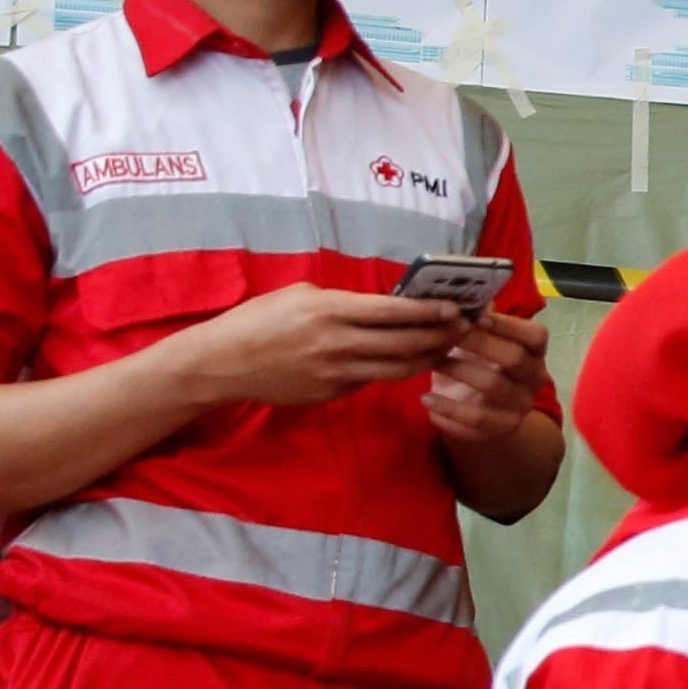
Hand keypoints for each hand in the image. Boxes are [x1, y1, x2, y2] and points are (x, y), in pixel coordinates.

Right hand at [176, 282, 470, 411]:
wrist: (223, 363)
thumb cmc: (260, 320)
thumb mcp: (301, 295)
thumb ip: (344, 300)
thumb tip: (384, 304)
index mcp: (331, 310)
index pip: (395, 312)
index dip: (432, 312)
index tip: (456, 309)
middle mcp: (338, 343)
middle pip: (406, 343)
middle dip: (441, 336)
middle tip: (465, 329)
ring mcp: (336, 373)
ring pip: (397, 368)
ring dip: (427, 358)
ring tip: (445, 347)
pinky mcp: (331, 393)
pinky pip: (371, 380)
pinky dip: (391, 370)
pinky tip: (406, 362)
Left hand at [422, 308, 553, 447]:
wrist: (480, 413)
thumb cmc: (477, 365)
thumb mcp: (479, 340)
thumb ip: (477, 318)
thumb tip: (467, 290)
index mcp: (534, 351)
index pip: (535, 335)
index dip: (507, 324)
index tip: (475, 316)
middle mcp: (535, 378)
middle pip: (513, 358)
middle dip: (477, 343)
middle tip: (445, 334)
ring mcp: (520, 405)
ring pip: (494, 386)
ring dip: (458, 371)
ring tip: (431, 361)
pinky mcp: (501, 428)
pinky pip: (476, 420)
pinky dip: (448, 409)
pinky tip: (426, 399)